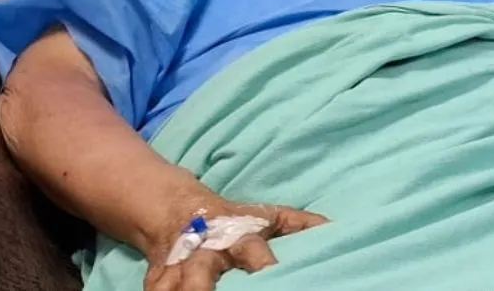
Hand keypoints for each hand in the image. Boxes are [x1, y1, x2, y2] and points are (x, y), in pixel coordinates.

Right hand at [144, 196, 327, 290]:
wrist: (178, 210)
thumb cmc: (235, 220)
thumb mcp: (269, 217)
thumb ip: (300, 225)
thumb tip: (335, 230)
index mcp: (238, 238)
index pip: (253, 252)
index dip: (263, 265)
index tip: (272, 274)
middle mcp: (205, 254)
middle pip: (199, 277)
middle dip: (200, 290)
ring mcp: (178, 268)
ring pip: (170, 289)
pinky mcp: (158, 279)